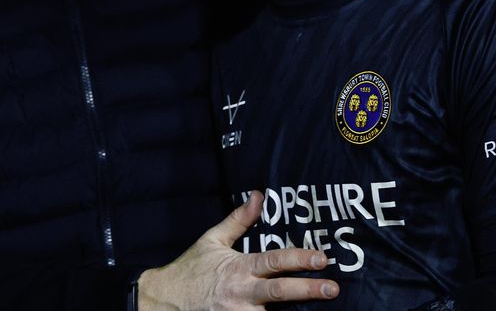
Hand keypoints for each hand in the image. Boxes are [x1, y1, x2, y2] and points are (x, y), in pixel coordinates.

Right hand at [137, 190, 338, 309]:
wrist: (163, 301)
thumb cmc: (191, 270)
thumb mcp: (213, 240)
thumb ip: (239, 220)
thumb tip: (258, 196)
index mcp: (239, 268)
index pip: (274, 261)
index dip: (299, 259)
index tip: (322, 258)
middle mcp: (241, 293)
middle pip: (280, 291)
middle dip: (308, 290)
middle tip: (333, 288)